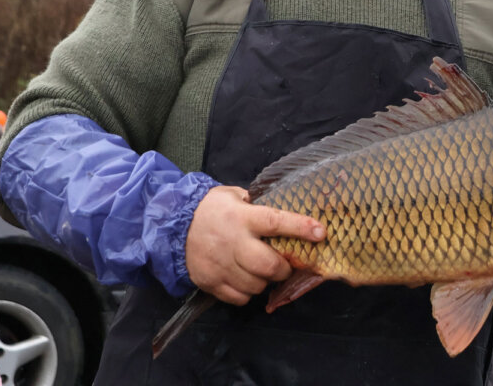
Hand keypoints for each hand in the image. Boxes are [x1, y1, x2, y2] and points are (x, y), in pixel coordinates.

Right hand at [185, 185, 325, 304]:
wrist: (171, 226)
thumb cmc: (211, 208)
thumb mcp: (234, 195)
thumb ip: (257, 204)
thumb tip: (286, 211)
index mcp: (241, 217)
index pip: (275, 222)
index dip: (300, 228)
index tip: (321, 233)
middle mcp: (232, 242)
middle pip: (268, 265)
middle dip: (284, 269)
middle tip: (286, 265)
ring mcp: (220, 265)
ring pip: (256, 285)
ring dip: (266, 281)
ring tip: (263, 271)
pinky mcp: (210, 283)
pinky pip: (240, 298)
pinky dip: (249, 292)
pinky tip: (246, 279)